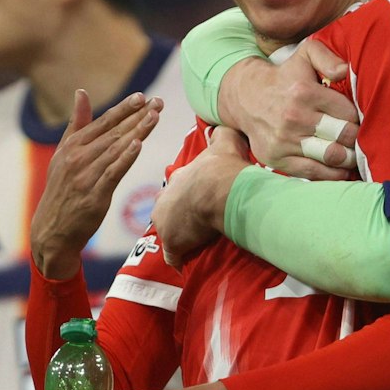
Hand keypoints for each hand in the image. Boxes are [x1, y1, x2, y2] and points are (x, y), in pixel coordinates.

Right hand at [30, 90, 164, 277]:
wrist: (52, 230)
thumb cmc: (62, 189)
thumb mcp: (64, 154)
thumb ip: (76, 123)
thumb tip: (82, 92)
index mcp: (72, 146)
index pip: (103, 123)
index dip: (123, 109)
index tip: (142, 97)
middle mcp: (77, 158)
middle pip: (113, 133)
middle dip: (137, 116)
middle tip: (158, 103)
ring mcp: (85, 177)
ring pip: (115, 150)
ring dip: (137, 132)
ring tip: (155, 117)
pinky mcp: (94, 196)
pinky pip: (112, 173)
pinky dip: (124, 158)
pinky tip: (138, 145)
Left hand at [152, 126, 248, 266]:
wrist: (219, 189)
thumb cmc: (221, 167)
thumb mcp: (224, 143)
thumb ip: (222, 133)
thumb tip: (223, 125)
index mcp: (177, 179)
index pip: (176, 188)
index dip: (185, 194)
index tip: (195, 200)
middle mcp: (165, 200)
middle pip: (167, 210)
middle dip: (177, 215)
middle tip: (193, 222)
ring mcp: (166, 223)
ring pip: (168, 232)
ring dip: (178, 237)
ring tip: (192, 244)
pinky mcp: (172, 242)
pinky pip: (173, 256)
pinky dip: (178, 260)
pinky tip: (185, 264)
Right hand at [217, 39, 358, 180]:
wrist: (246, 96)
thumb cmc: (285, 77)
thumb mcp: (305, 54)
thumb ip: (328, 57)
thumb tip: (344, 72)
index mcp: (304, 92)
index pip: (347, 113)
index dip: (359, 118)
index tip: (361, 121)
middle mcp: (294, 117)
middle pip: (343, 135)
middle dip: (357, 139)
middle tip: (362, 140)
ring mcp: (285, 140)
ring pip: (331, 156)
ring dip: (349, 158)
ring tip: (353, 155)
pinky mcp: (276, 158)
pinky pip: (312, 171)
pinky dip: (331, 174)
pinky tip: (340, 169)